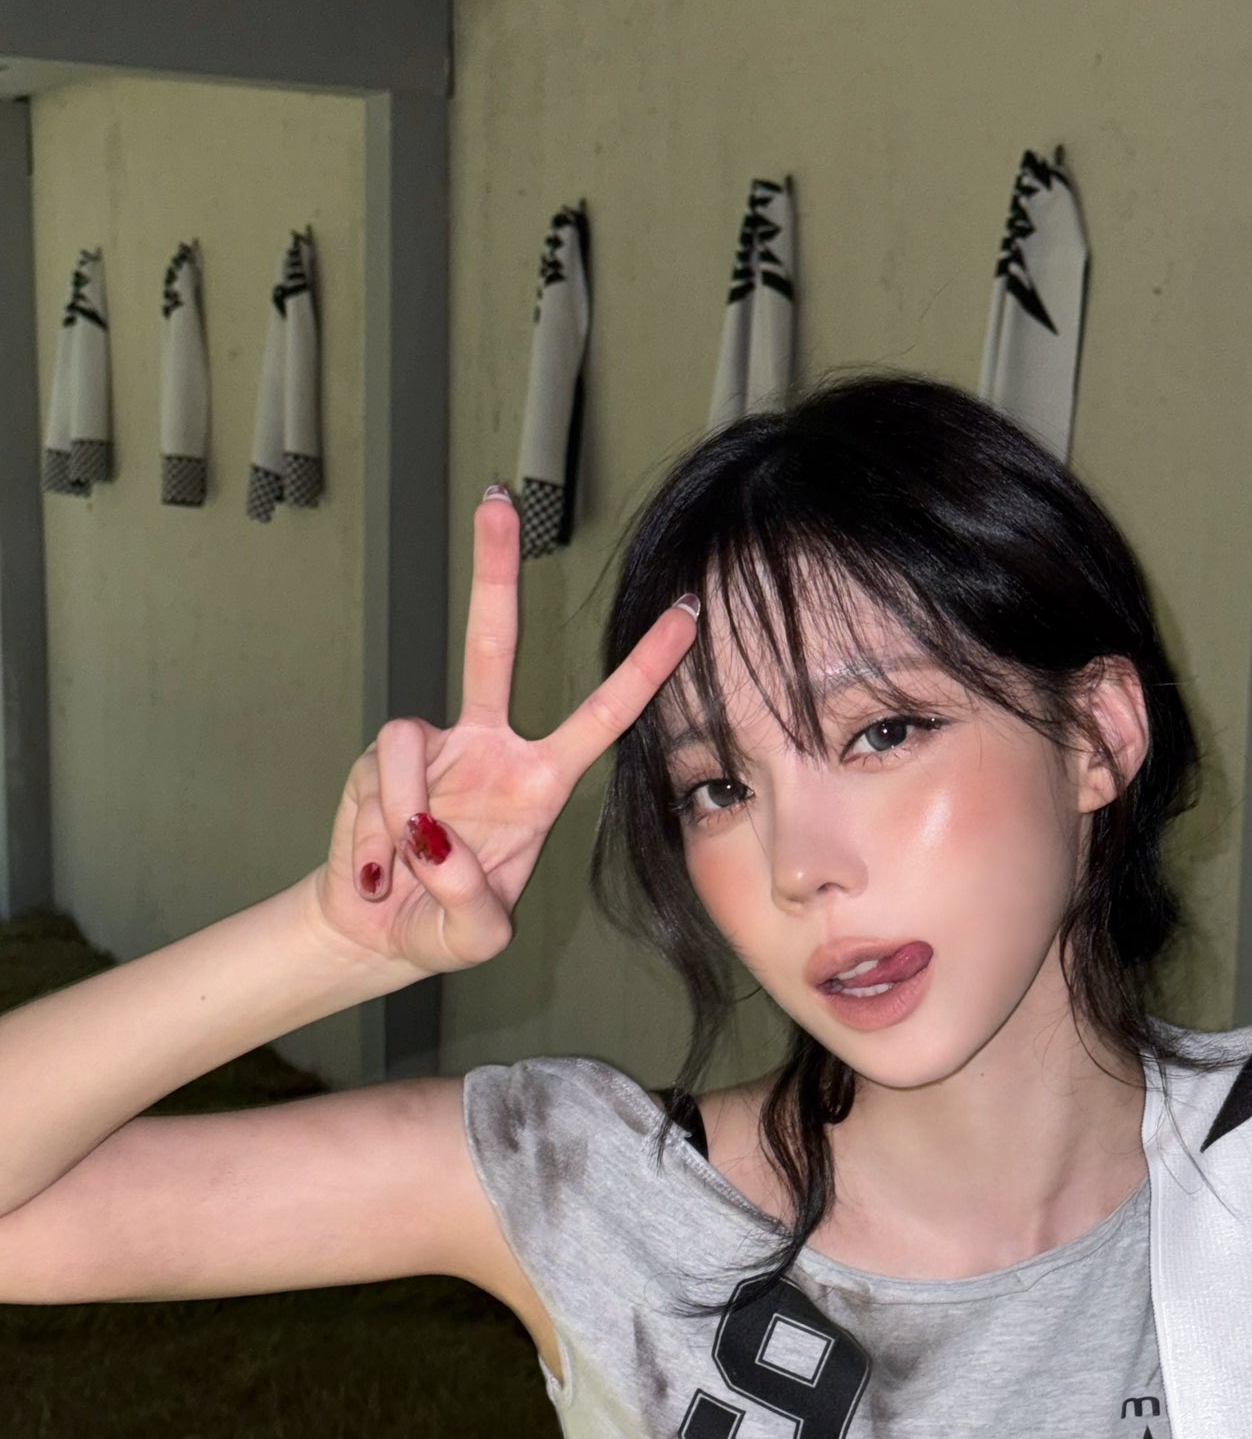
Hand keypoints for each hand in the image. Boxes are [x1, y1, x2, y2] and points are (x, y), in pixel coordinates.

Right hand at [311, 492, 697, 974]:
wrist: (376, 935)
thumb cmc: (445, 925)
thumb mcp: (477, 939)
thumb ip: (471, 905)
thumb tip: (434, 842)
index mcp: (539, 783)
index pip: (603, 715)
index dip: (645, 667)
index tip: (689, 614)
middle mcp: (488, 750)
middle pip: (492, 645)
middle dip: (492, 572)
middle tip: (498, 499)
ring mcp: (430, 750)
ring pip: (407, 743)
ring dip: (402, 814)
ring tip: (405, 872)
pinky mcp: (377, 764)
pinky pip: (376, 779)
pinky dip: (375, 829)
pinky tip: (381, 870)